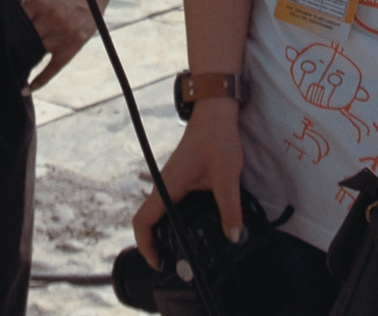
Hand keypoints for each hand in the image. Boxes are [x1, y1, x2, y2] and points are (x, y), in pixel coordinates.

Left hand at [18, 0, 114, 89]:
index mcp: (37, 1)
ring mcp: (63, 32)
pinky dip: (40, 79)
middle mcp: (50, 17)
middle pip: (24, 40)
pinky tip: (27, 88)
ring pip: (37, 53)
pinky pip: (54, 67)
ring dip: (26, 59)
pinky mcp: (74, 44)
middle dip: (14, 47)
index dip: (6, 33)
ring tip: (11, 68)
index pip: (15, 24)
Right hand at [132, 99, 245, 263]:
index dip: (145, 246)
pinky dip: (177, 221)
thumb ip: (230, 209)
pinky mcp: (181, 179)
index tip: (159, 264)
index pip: (143, 221)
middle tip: (177, 265)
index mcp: (168, 186)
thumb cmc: (217, 139)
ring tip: (187, 252)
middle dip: (156, 246)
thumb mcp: (226, 176)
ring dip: (167, 233)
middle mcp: (165, 186)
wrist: (216, 112)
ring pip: (161, 214)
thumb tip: (234, 237)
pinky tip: (197, 228)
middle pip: (149, 221)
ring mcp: (171, 182)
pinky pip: (172, 205)